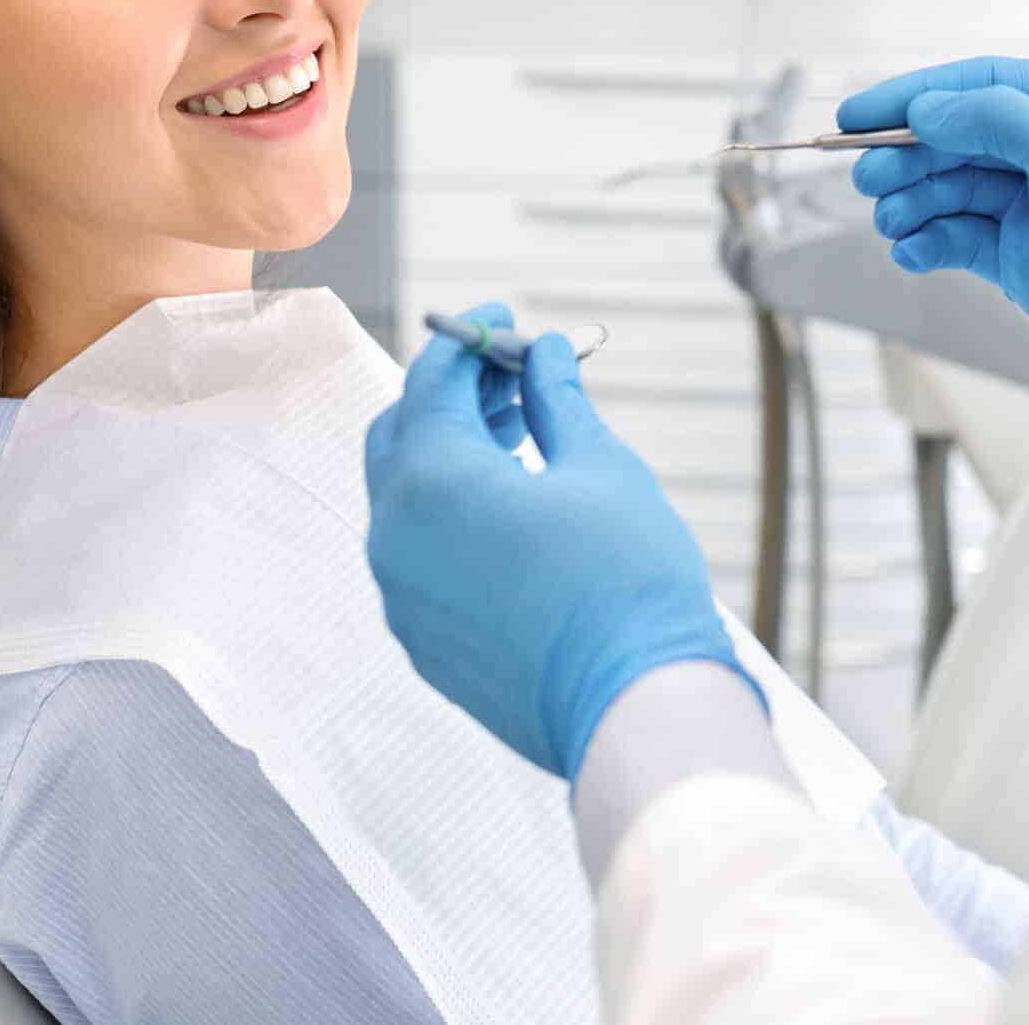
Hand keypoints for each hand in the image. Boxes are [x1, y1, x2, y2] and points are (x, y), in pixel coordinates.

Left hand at [364, 303, 763, 780]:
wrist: (632, 706)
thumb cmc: (625, 580)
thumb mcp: (599, 466)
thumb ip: (556, 400)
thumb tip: (543, 355)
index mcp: (432, 479)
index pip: (432, 380)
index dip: (471, 340)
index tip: (505, 322)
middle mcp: (395, 535)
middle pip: (402, 435)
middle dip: (452, 395)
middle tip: (515, 379)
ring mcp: (401, 594)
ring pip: (405, 498)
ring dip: (451, 456)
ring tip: (523, 438)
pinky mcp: (422, 640)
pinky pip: (418, 555)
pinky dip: (451, 516)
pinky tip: (512, 511)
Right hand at [841, 58, 1028, 469]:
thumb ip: (1002, 121)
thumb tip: (930, 110)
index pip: (989, 84)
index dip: (918, 96)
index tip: (857, 115)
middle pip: (964, 137)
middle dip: (909, 155)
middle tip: (865, 177)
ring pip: (956, 189)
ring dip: (914, 201)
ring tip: (889, 221)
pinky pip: (962, 239)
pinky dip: (930, 242)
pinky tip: (911, 252)